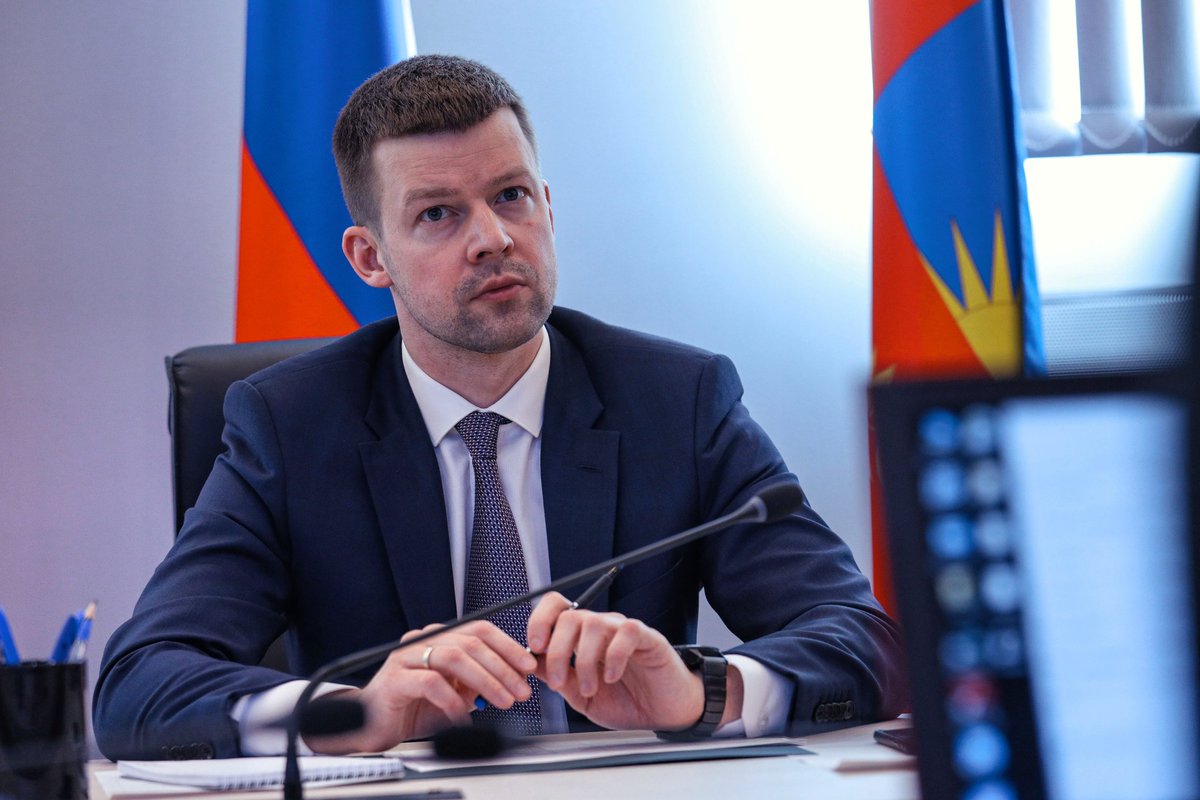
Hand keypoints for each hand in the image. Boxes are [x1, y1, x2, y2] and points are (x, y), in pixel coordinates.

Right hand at [306, 620, 537, 753]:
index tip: (529, 666)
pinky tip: (465, 718)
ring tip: (503, 701)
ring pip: (454, 657)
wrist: (371, 726)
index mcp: (439, 637)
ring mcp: (406, 657)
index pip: (479, 630)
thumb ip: (478, 682)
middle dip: (502, 667)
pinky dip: (453, 702)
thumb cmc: (414, 707)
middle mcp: (422, 640)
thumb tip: (516, 679)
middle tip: (522, 691)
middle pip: (470, 643)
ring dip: (485, 680)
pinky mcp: (395, 679)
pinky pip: (432, 684)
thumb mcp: (455, 692)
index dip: (508, 646)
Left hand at [527, 592, 719, 730]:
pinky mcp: (647, 637)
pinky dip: (613, 656)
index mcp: (582, 638)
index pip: (556, 609)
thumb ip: (558, 678)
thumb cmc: (627, 702)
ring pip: (594, 623)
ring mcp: (623, 631)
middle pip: (569, 616)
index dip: (539, 621)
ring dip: (584, 660)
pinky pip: (626, 632)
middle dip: (557, 651)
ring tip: (590, 688)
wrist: (664, 714)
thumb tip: (530, 663)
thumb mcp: (581, 696)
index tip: (534, 649)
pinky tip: (612, 676)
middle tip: (558, 683)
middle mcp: (601, 629)